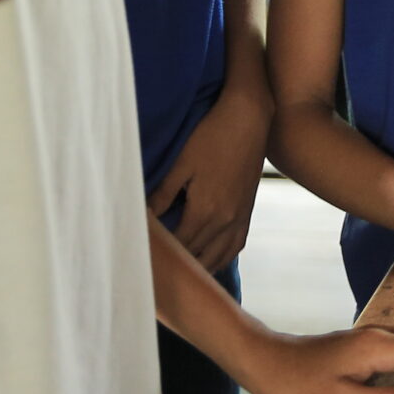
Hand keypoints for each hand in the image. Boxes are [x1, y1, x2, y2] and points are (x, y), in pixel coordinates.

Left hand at [148, 82, 270, 272]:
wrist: (249, 120)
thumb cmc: (212, 137)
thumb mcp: (182, 163)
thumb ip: (163, 194)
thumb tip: (144, 215)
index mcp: (205, 210)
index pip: (178, 245)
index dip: (162, 255)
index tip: (146, 259)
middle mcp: (224, 221)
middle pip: (197, 256)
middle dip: (177, 265)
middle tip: (158, 271)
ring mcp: (239, 219)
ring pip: (217, 258)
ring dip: (198, 268)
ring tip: (179, 273)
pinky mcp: (247, 213)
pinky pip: (235, 248)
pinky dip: (220, 258)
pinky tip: (208, 260)